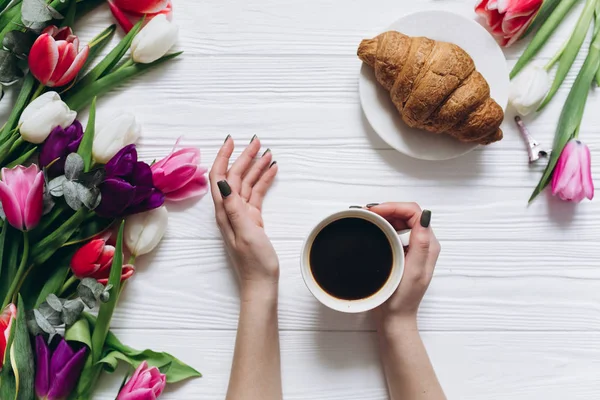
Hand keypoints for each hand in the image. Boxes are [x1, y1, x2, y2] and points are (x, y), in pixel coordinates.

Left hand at [209, 136, 279, 298]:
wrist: (261, 282)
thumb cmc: (254, 262)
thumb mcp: (245, 233)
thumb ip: (234, 208)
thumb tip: (223, 183)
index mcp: (224, 211)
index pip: (219, 177)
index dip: (224, 157)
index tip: (232, 141)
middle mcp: (230, 209)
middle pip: (234, 176)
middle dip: (244, 157)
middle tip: (258, 141)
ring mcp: (242, 213)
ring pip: (247, 183)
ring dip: (256, 167)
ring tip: (268, 153)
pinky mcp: (253, 219)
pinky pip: (256, 194)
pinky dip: (263, 181)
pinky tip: (272, 171)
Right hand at [368, 203, 439, 327]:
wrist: (394, 319)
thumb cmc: (401, 299)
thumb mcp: (413, 271)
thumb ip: (421, 244)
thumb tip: (424, 215)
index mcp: (428, 245)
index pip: (414, 212)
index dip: (394, 207)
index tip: (375, 212)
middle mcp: (423, 244)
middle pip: (407, 214)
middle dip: (387, 209)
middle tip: (367, 213)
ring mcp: (413, 248)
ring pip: (400, 221)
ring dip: (385, 216)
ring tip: (368, 218)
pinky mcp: (403, 253)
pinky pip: (395, 231)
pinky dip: (383, 226)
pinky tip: (372, 228)